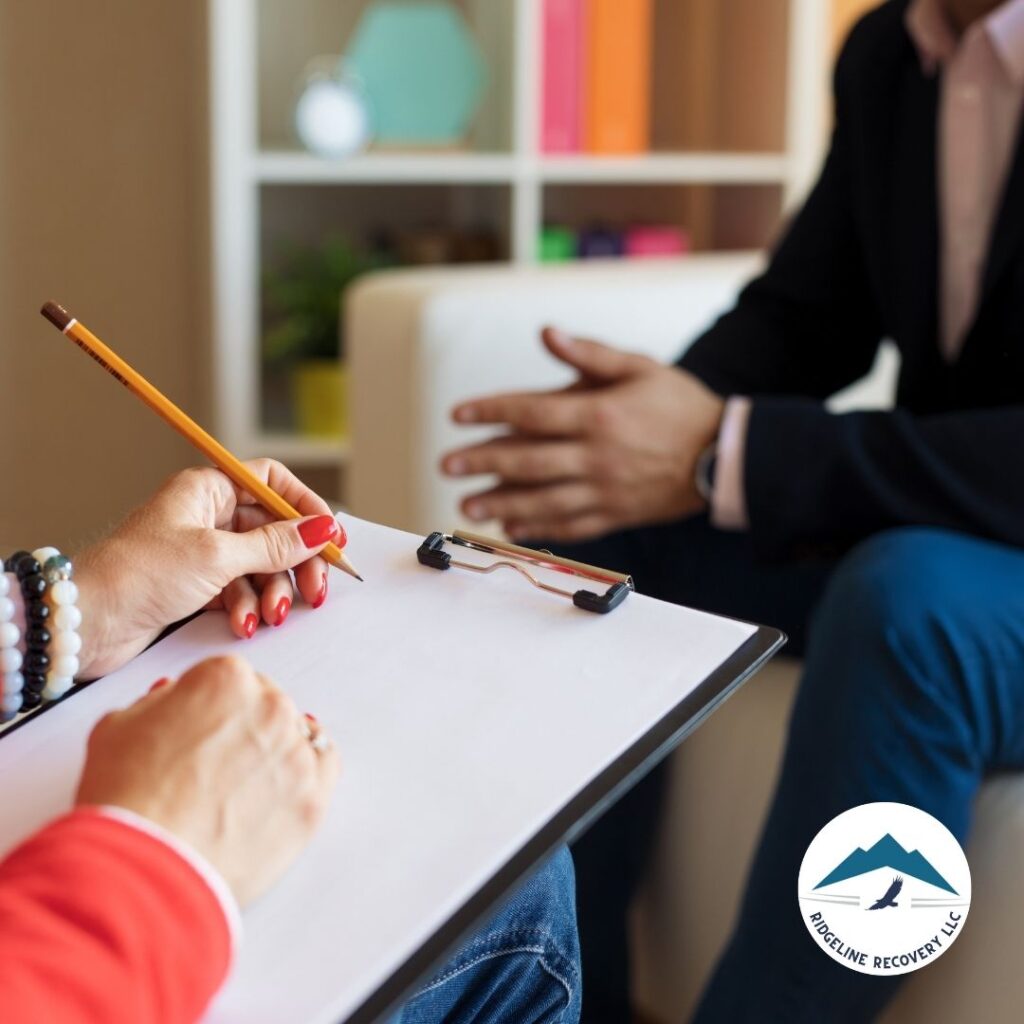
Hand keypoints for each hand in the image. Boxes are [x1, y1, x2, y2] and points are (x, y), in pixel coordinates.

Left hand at [75, 460, 341, 678]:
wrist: (87, 622)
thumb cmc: (140, 575)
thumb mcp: (218, 556)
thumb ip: (276, 545)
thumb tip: (323, 529)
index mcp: (208, 490)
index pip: (272, 483)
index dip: (306, 507)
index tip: (331, 535)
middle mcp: (207, 515)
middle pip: (273, 530)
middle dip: (296, 561)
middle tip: (317, 589)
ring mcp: (202, 551)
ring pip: (260, 565)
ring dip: (272, 591)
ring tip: (272, 614)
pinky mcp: (196, 585)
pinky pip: (240, 589)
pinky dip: (247, 607)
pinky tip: (243, 623)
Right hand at [75, 655, 339, 906]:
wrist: (143, 869)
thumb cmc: (124, 799)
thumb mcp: (119, 727)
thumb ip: (157, 703)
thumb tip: (174, 699)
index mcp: (226, 678)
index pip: (228, 678)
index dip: (207, 705)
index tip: (196, 728)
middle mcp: (270, 706)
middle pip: (265, 704)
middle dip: (242, 727)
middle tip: (214, 763)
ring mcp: (297, 752)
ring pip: (296, 735)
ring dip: (274, 750)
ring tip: (242, 783)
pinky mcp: (314, 798)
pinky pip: (326, 767)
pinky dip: (310, 770)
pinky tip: (288, 781)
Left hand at [441, 328, 724, 541]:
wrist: (724, 454)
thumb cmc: (680, 405)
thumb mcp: (640, 368)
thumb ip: (590, 354)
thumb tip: (546, 334)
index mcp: (600, 414)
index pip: (532, 413)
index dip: (491, 412)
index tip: (458, 415)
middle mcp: (597, 456)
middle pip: (528, 461)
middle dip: (483, 462)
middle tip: (447, 465)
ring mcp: (605, 490)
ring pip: (543, 500)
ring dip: (501, 503)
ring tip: (468, 504)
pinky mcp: (615, 514)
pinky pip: (571, 526)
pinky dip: (538, 528)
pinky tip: (510, 528)